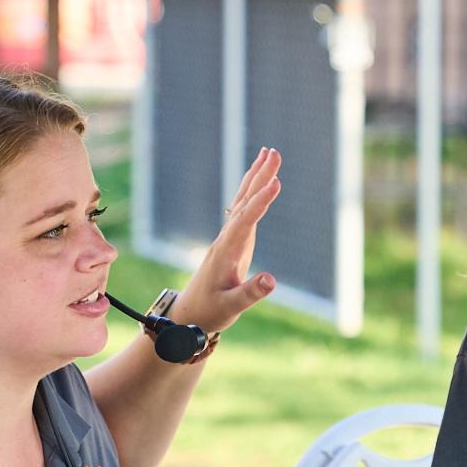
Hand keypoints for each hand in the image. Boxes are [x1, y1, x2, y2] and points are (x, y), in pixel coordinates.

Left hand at [171, 148, 281, 332]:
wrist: (190, 314)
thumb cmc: (210, 311)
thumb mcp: (232, 307)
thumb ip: (250, 293)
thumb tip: (272, 280)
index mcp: (225, 251)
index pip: (244, 221)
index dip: (260, 202)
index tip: (276, 183)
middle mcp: (225, 238)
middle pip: (243, 201)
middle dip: (259, 176)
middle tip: (274, 152)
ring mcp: (229, 238)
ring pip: (243, 201)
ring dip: (256, 176)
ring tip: (270, 154)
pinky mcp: (234, 241)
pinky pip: (245, 209)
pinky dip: (254, 192)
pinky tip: (262, 182)